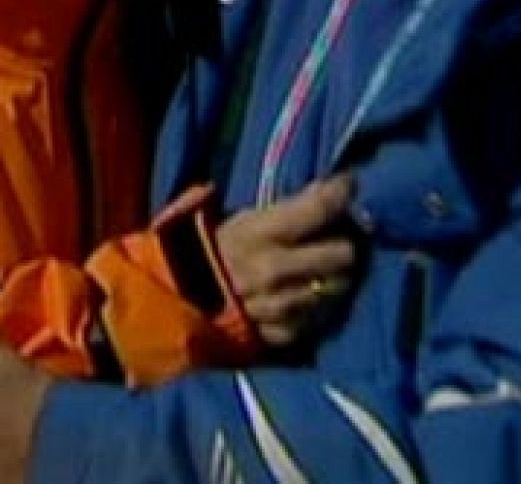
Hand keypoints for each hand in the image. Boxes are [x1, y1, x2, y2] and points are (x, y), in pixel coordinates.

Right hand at [214, 175, 358, 348]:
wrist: (172, 302)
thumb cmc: (205, 251)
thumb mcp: (236, 219)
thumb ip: (281, 209)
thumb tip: (323, 191)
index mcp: (261, 234)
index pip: (320, 207)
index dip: (342, 191)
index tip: (348, 185)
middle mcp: (277, 270)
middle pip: (344, 253)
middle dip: (345, 243)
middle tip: (338, 238)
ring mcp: (283, 307)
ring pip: (338, 288)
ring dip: (336, 277)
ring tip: (325, 268)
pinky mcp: (283, 336)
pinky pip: (320, 319)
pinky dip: (319, 307)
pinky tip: (308, 296)